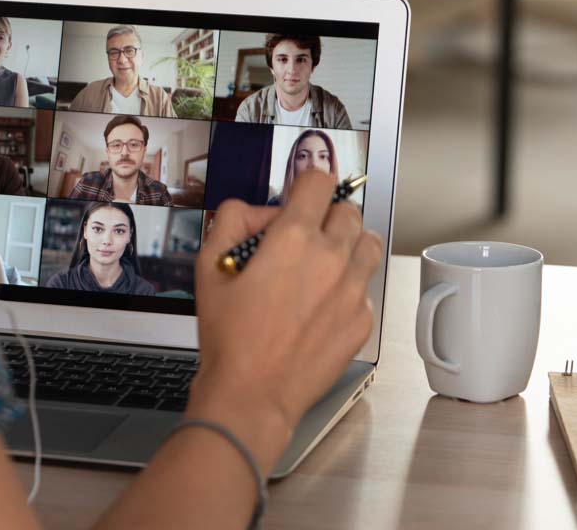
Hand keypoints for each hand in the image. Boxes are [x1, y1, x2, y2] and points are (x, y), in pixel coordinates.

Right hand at [189, 170, 381, 462]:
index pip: (319, 182)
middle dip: (325, 216)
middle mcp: (331, 259)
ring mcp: (352, 291)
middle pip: (349, 211)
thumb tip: (253, 209)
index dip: (305, 183)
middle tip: (303, 236)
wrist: (252, 393)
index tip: (298, 196)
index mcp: (293, 238)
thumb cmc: (229, 336)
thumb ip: (230, 220)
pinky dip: (347, 287)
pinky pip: (365, 287)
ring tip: (320, 264)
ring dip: (347, 245)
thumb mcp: (208, 267)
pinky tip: (318, 305)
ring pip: (368, 244)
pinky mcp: (362, 321)